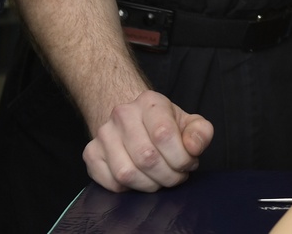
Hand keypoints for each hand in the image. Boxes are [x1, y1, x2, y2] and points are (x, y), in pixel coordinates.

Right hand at [82, 89, 213, 192]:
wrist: (133, 120)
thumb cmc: (164, 124)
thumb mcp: (188, 122)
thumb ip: (200, 132)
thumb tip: (193, 147)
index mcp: (150, 101)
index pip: (164, 134)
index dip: (181, 157)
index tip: (189, 163)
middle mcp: (123, 114)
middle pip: (146, 157)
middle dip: (168, 175)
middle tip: (177, 176)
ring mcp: (104, 134)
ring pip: (127, 173)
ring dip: (150, 185)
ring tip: (162, 179)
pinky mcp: (91, 153)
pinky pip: (111, 183)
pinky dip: (130, 189)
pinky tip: (142, 179)